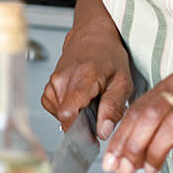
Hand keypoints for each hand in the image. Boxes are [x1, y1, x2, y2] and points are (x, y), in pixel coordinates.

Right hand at [41, 23, 135, 141]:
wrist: (93, 35)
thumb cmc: (109, 55)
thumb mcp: (122, 82)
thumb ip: (113, 108)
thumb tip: (103, 132)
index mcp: (82, 78)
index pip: (68, 114)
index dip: (78, 131)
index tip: (91, 138)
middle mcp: (62, 79)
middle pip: (64, 117)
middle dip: (81, 125)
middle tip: (98, 118)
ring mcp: (53, 81)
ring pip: (57, 113)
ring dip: (73, 116)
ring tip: (90, 105)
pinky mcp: (50, 83)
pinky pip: (53, 106)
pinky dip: (65, 109)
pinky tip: (79, 102)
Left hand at [103, 73, 172, 172]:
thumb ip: (158, 124)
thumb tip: (127, 151)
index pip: (138, 109)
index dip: (121, 136)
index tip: (111, 159)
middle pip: (150, 113)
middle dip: (132, 144)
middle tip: (124, 167)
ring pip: (171, 124)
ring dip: (155, 150)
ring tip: (150, 169)